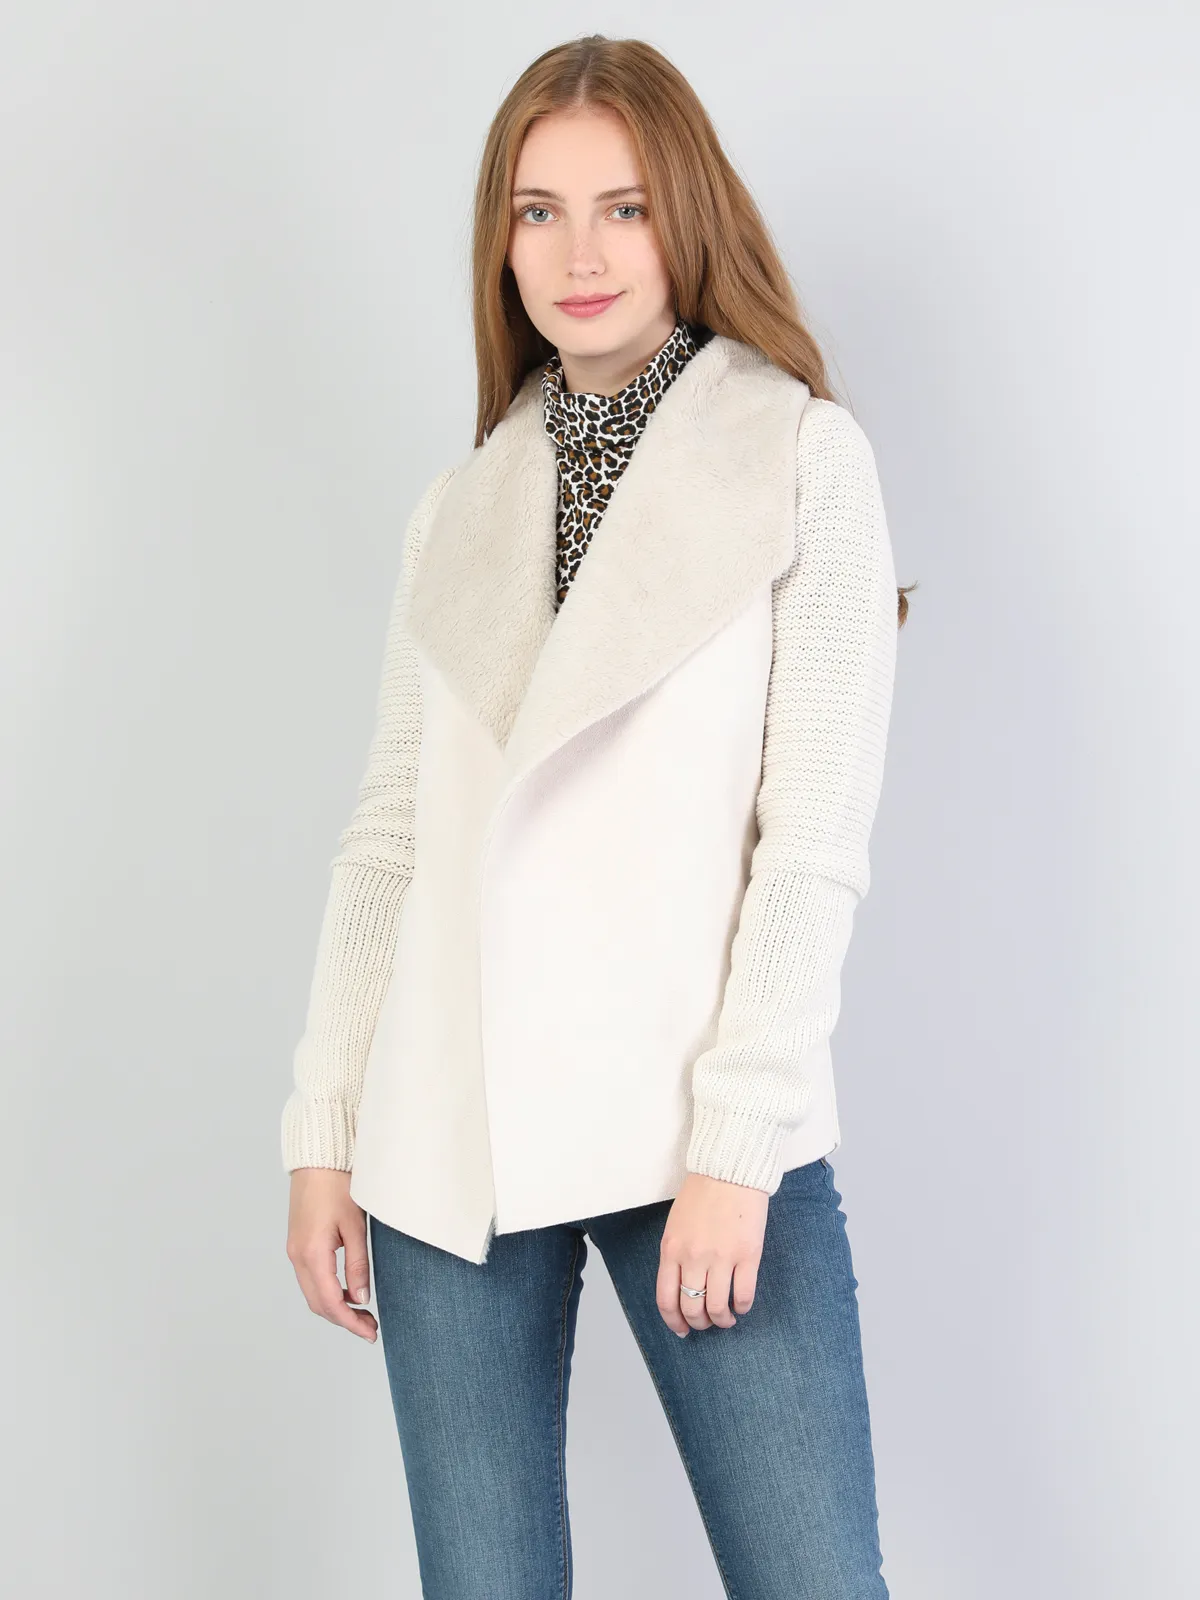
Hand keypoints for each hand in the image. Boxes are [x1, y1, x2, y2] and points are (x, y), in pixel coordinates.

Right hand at [286, 1168, 377, 1341]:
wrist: (317, 1159)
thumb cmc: (338, 1186)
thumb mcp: (355, 1226)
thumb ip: (358, 1264)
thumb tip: (361, 1298)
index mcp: (312, 1254)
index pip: (331, 1302)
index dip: (351, 1323)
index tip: (371, 1333)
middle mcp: (298, 1256)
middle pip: (318, 1304)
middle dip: (344, 1320)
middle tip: (371, 1327)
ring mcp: (295, 1251)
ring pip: (312, 1293)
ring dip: (335, 1307)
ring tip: (363, 1312)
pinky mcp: (298, 1244)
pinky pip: (310, 1278)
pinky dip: (328, 1291)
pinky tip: (348, 1289)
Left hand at [656, 1171, 768, 1336]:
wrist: (729, 1170)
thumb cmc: (702, 1194)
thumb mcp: (675, 1224)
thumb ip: (676, 1254)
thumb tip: (682, 1287)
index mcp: (671, 1249)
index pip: (666, 1299)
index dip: (674, 1321)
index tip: (682, 1330)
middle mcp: (693, 1257)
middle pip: (692, 1308)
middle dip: (699, 1323)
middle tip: (706, 1323)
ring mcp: (721, 1258)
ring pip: (717, 1308)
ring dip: (722, 1320)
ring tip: (726, 1318)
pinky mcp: (748, 1255)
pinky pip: (744, 1295)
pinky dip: (743, 1307)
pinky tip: (742, 1305)